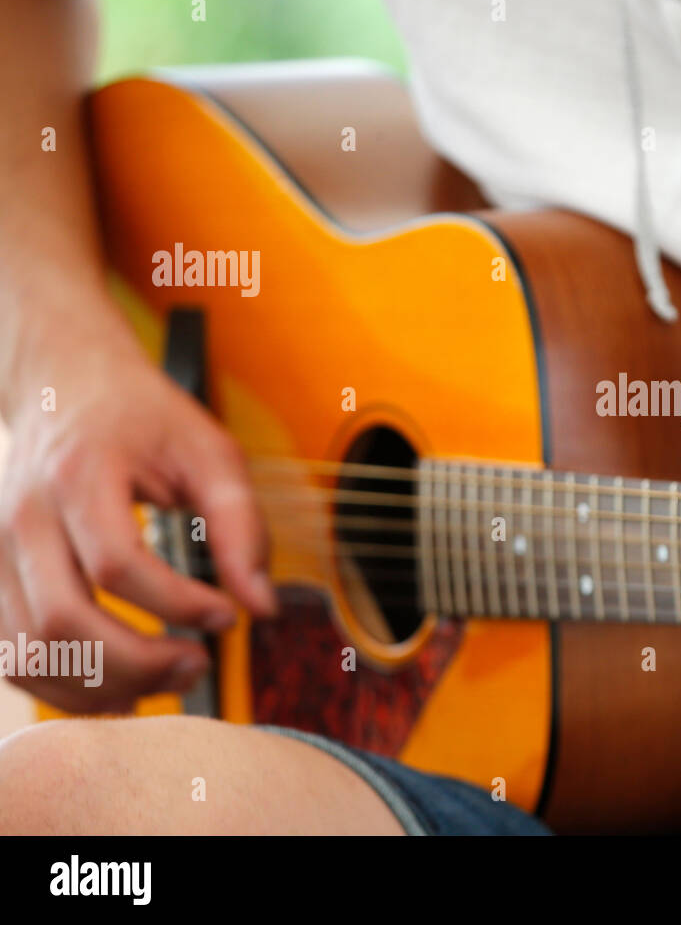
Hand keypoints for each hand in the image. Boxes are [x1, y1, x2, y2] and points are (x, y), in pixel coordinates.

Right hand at [0, 338, 275, 711]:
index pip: (117, 564)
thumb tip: (262, 609)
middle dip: (139, 662)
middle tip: (199, 664)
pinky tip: (122, 686)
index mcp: (79, 475)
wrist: (65, 387)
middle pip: (63, 621)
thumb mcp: (211, 454)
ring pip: (30, 652)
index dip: (177, 604)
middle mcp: (21, 515)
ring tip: (170, 678)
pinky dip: (65, 688)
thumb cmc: (146, 421)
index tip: (227, 617)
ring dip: (102, 686)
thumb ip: (242, 527)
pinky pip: (12, 656)